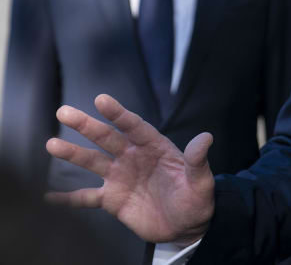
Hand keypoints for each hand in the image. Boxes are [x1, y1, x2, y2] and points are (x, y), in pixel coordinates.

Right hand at [45, 94, 214, 245]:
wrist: (186, 225)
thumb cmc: (196, 198)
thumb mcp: (201, 180)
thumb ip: (198, 160)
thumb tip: (206, 138)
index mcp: (154, 147)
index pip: (134, 126)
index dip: (118, 113)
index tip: (101, 100)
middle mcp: (133, 157)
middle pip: (107, 138)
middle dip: (86, 125)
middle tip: (64, 112)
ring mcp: (120, 177)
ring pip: (92, 162)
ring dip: (72, 154)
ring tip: (50, 144)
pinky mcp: (112, 199)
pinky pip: (86, 197)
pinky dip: (68, 198)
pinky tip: (48, 196)